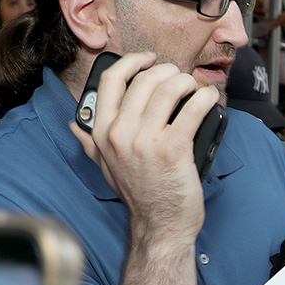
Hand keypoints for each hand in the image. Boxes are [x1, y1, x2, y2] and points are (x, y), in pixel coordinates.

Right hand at [69, 52, 212, 243]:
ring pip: (168, 90)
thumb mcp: (105, 167)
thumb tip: (75, 125)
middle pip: (144, 80)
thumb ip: (90, 143)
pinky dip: (205, 98)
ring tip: (194, 87)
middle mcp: (120, 134)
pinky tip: (209, 99)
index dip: (132, 62)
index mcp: (101, 133)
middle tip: (179, 77)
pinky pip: (192, 110)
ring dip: (186, 81)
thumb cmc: (138, 194)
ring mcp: (146, 142)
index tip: (149, 59)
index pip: (110, 82)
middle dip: (166, 71)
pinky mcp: (173, 150)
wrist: (159, 225)